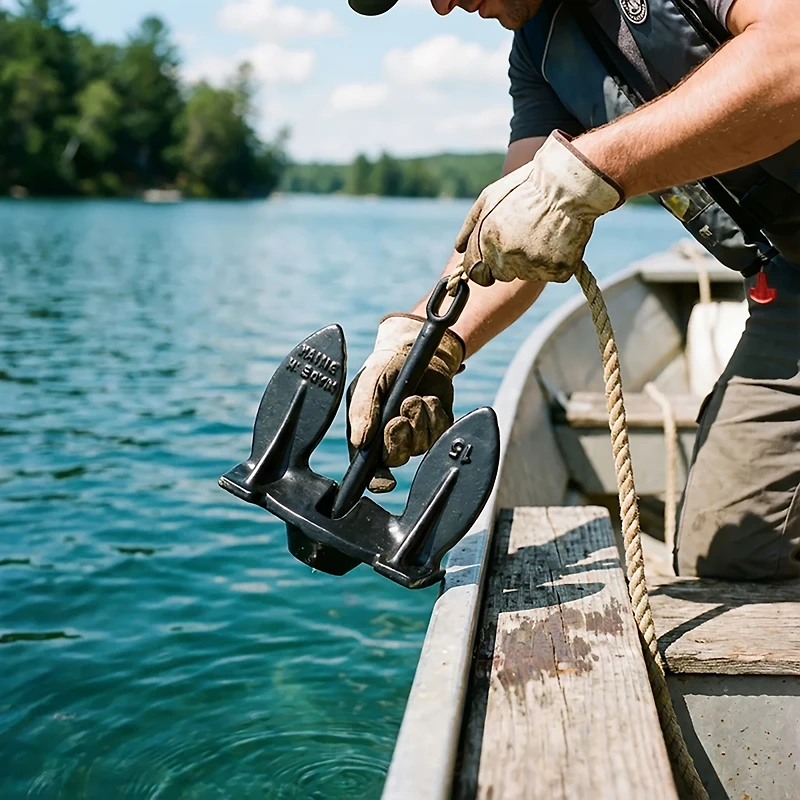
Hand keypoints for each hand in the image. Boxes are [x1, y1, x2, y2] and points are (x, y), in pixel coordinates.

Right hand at [347, 314, 464, 492]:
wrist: (416, 348)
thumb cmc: (386, 365)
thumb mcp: (369, 382)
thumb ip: (362, 409)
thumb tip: (360, 442)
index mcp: (366, 433)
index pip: (369, 469)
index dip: (376, 480)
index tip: (387, 482)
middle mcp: (390, 438)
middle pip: (396, 458)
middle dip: (399, 438)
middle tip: (400, 415)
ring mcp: (415, 434)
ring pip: (421, 445)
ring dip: (419, 420)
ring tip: (415, 397)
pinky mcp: (436, 426)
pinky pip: (440, 433)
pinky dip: (435, 414)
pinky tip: (428, 398)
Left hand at [454, 131, 623, 285]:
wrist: (568, 184)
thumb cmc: (527, 187)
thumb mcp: (489, 198)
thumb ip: (470, 227)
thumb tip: (459, 250)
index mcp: (487, 241)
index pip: (475, 272)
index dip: (483, 268)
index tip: (492, 262)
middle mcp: (507, 256)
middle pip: (500, 275)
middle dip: (508, 262)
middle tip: (525, 238)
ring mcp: (532, 264)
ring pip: (527, 274)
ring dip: (533, 261)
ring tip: (544, 233)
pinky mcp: (556, 270)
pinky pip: (553, 273)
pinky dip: (557, 262)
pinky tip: (560, 240)